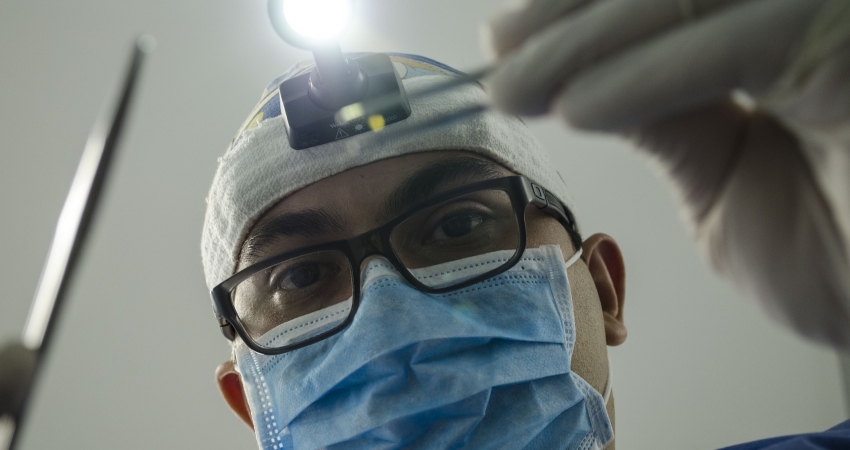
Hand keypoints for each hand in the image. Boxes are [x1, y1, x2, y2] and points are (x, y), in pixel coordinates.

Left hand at [482, 0, 849, 348]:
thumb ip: (662, 117)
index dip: (579, 9)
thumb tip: (577, 77)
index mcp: (776, 30)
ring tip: (518, 88)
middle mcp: (807, 11)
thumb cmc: (835, 251)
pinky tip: (582, 108)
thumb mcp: (719, 177)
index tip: (507, 40)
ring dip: (588, 41)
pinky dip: (651, 77)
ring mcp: (834, 20)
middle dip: (570, 14)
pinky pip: (745, 42)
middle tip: (499, 56)